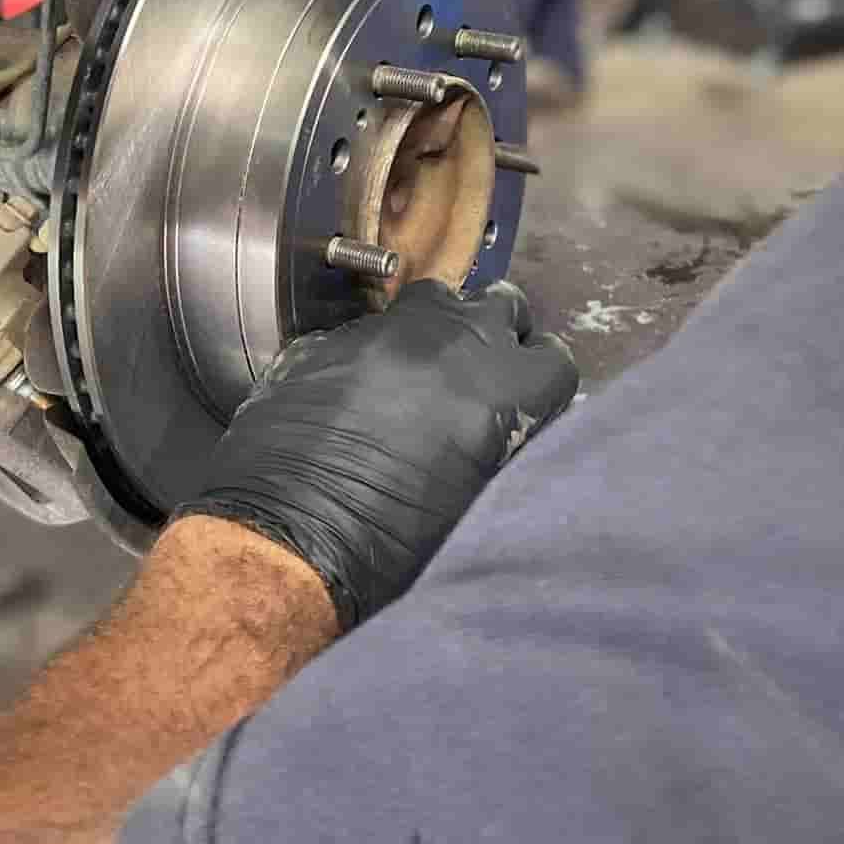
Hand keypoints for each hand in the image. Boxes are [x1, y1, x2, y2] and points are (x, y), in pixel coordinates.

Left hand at [178, 280, 578, 627]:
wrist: (289, 539)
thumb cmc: (396, 545)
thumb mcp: (478, 499)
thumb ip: (502, 444)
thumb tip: (501, 424)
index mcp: (502, 387)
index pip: (553, 357)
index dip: (541, 380)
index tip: (527, 401)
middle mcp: (452, 341)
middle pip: (503, 306)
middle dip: (499, 335)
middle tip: (479, 377)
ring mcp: (387, 330)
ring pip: (437, 298)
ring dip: (441, 328)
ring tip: (424, 371)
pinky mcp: (331, 336)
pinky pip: (372, 329)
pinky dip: (379, 352)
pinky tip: (359, 392)